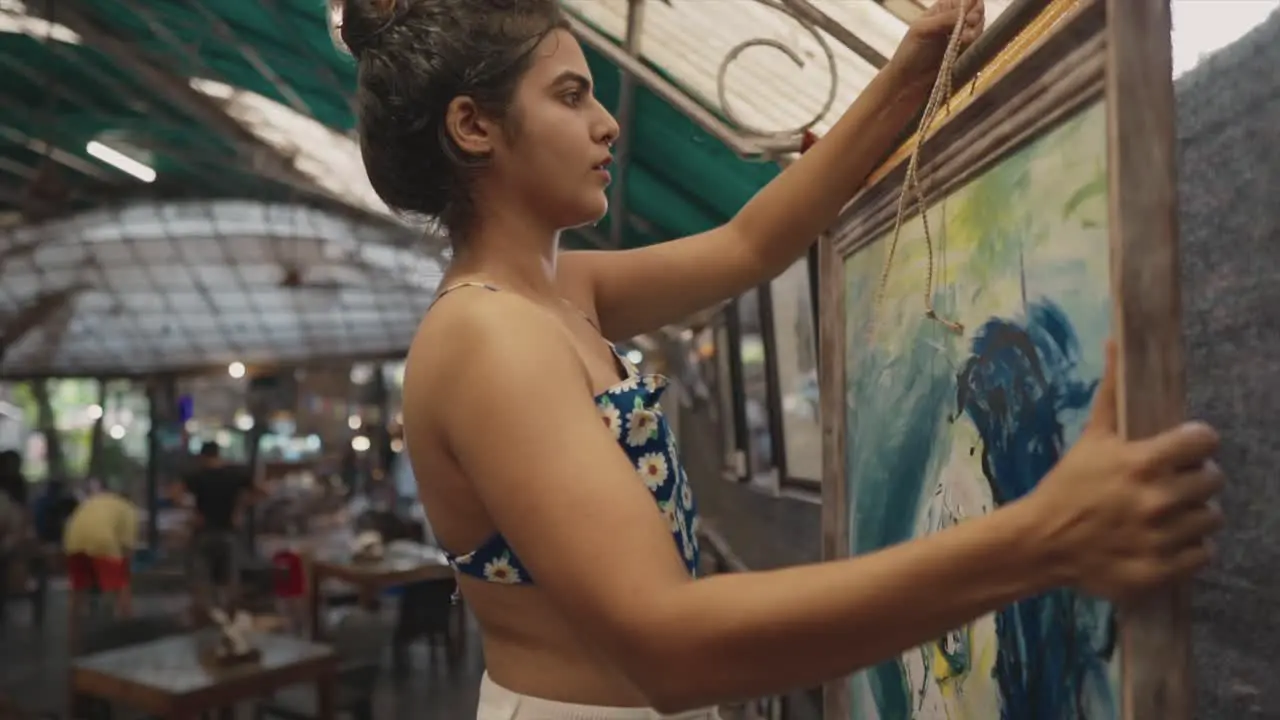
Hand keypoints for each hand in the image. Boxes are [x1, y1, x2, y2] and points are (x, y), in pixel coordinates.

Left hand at [891, 0, 985, 81]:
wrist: (908, 83)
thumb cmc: (909, 53)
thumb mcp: (923, 30)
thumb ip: (946, 17)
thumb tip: (969, 3)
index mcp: (942, 9)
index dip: (971, 5)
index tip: (969, 15)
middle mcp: (953, 20)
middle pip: (976, 11)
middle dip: (975, 18)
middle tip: (967, 28)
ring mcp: (960, 37)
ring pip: (979, 27)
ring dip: (976, 32)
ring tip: (965, 40)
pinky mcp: (965, 52)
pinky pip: (977, 44)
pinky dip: (976, 44)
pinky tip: (967, 47)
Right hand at [1026, 341, 1223, 602]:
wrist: (1041, 543)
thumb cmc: (1068, 486)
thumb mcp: (1091, 438)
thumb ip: (1113, 393)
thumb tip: (1116, 341)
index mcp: (1143, 463)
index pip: (1204, 441)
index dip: (1196, 442)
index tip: (1182, 448)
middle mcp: (1158, 500)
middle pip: (1213, 480)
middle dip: (1194, 478)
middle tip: (1169, 483)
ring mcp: (1162, 538)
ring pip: (1211, 518)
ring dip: (1193, 514)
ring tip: (1166, 513)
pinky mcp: (1162, 570)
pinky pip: (1202, 553)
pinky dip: (1188, 547)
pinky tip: (1164, 539)